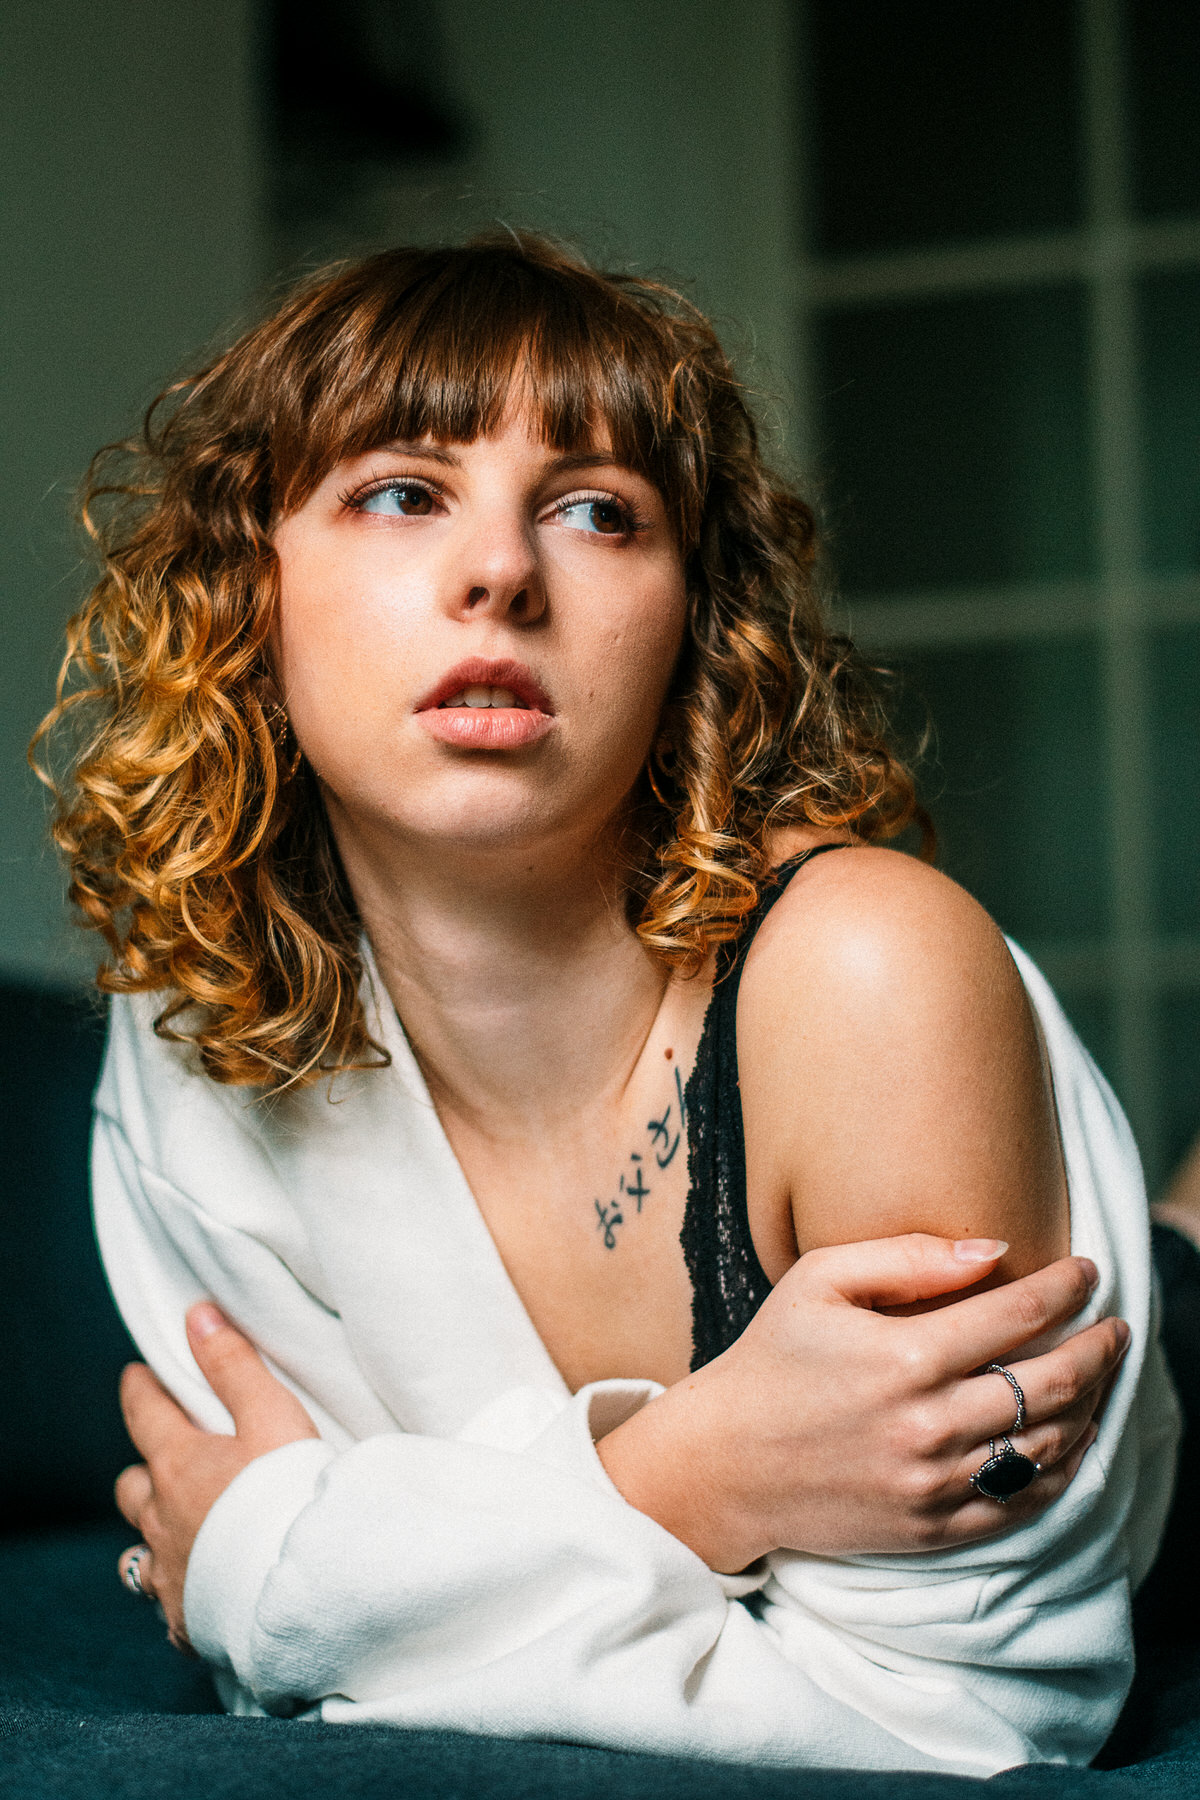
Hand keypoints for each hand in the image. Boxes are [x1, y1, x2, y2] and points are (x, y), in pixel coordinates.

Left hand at [115, 1303, 318, 1646]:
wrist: (306, 1588)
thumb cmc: (292, 1495)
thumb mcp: (272, 1417)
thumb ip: (234, 1366)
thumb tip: (199, 1316)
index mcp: (179, 1465)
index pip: (146, 1414)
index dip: (141, 1389)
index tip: (136, 1375)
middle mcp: (161, 1520)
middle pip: (132, 1487)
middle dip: (144, 1468)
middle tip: (164, 1456)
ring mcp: (171, 1573)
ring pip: (140, 1549)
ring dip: (155, 1532)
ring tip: (177, 1526)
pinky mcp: (187, 1618)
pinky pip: (168, 1602)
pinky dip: (178, 1587)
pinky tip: (200, 1586)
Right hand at [598, 1235, 1127, 1571]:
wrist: (724, 1462)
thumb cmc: (770, 1359)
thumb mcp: (819, 1280)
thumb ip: (908, 1257)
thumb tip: (994, 1249)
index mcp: (903, 1355)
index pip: (1018, 1314)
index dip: (1066, 1288)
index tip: (1088, 1270)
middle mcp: (927, 1423)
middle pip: (1050, 1382)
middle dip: (1098, 1347)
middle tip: (1116, 1325)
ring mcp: (933, 1482)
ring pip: (1047, 1443)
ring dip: (1089, 1403)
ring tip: (1099, 1374)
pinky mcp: (932, 1526)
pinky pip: (1022, 1500)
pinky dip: (1062, 1466)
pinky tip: (1073, 1435)